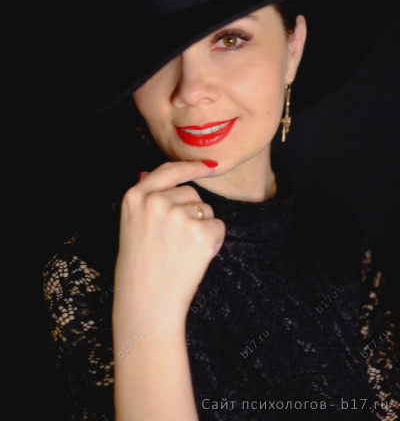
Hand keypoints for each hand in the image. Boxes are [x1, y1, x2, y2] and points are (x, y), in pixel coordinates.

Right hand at [113, 160, 225, 329]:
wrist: (146, 304)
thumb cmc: (138, 269)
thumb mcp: (131, 225)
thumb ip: (147, 198)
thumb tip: (160, 172)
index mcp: (134, 197)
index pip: (168, 170)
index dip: (189, 167)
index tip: (206, 166)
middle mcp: (156, 201)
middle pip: (191, 192)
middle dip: (192, 211)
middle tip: (176, 242)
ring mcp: (178, 216)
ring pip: (206, 210)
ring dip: (202, 228)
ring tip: (181, 253)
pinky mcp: (199, 233)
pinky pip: (218, 227)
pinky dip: (213, 242)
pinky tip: (195, 258)